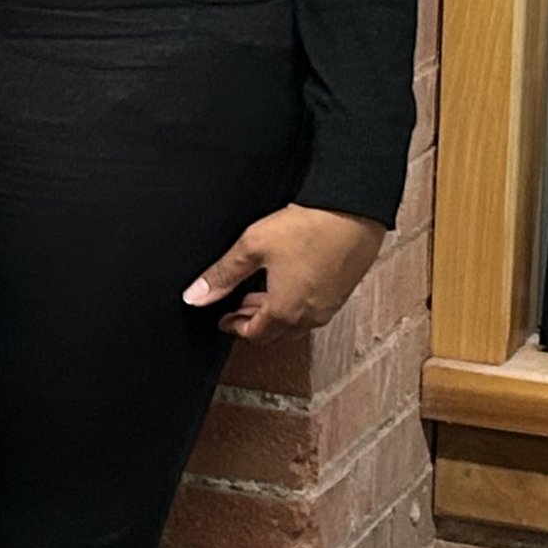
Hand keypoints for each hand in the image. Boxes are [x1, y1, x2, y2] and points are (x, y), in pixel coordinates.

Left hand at [183, 204, 384, 339]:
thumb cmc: (307, 228)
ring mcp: (329, 306)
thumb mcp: (253, 247)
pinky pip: (314, 312)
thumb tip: (195, 296)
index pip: (255, 335)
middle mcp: (309, 316)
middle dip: (254, 323)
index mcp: (285, 311)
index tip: (224, 319)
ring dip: (276, 316)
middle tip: (240, 307)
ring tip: (263, 294)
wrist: (353, 212)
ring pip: (296, 325)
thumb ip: (222, 274)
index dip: (235, 328)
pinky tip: (291, 283)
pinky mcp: (342, 293)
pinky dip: (297, 306)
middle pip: (276, 335)